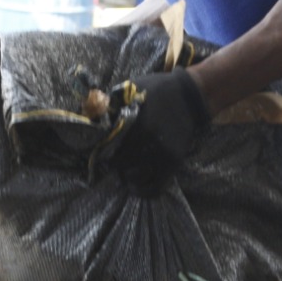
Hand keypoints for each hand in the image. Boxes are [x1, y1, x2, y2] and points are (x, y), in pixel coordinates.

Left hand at [113, 68, 211, 192]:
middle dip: (114, 166)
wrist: (190, 95)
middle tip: (113, 163)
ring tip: (124, 172)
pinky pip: (155, 188)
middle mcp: (148, 142)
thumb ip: (113, 105)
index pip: (109, 150)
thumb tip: (91, 118)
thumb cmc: (157, 90)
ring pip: (135, 179)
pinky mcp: (174, 163)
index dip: (102, 155)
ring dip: (127, 178)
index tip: (101, 155)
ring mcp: (162, 154)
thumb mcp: (132, 89)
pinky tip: (135, 186)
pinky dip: (143, 191)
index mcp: (136, 125)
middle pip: (120, 166)